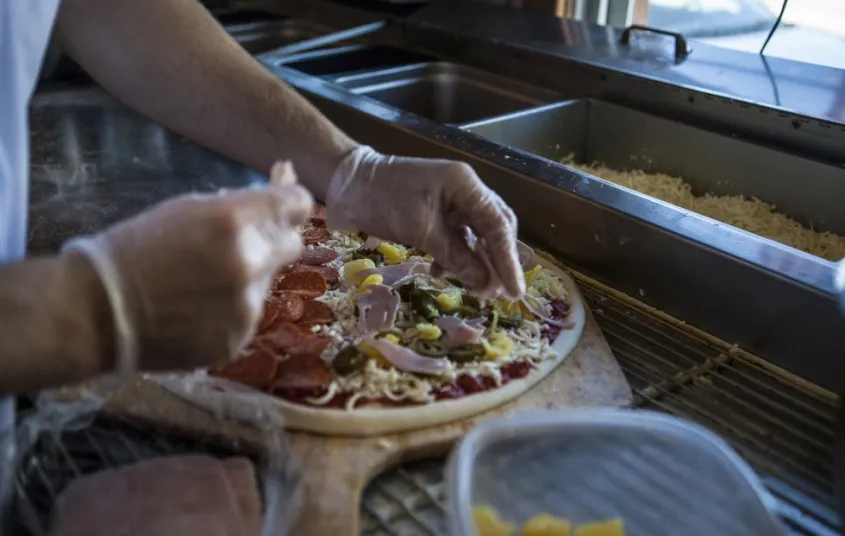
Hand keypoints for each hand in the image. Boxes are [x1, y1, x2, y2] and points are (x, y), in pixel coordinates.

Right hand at [64, 161, 311, 372]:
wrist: (97, 312)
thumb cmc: (134, 249)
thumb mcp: (186, 209)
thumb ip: (239, 206)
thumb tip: (281, 188)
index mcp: (234, 221)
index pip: (297, 204)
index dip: (290, 203)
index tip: (283, 205)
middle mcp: (250, 263)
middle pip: (293, 244)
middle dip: (275, 239)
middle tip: (246, 241)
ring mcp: (247, 305)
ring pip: (269, 281)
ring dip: (251, 276)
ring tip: (203, 282)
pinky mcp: (239, 338)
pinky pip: (250, 313)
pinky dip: (233, 308)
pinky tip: (198, 308)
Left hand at [326, 146, 523, 297]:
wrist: (349, 183)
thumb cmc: (382, 198)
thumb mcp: (419, 229)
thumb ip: (454, 256)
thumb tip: (485, 284)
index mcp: (466, 185)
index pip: (498, 225)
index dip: (508, 260)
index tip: (514, 291)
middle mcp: (466, 191)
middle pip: (496, 229)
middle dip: (498, 262)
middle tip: (500, 294)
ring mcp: (453, 202)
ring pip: (478, 236)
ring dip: (478, 263)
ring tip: (478, 290)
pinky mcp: (439, 214)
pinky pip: (458, 238)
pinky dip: (456, 257)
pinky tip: (444, 273)